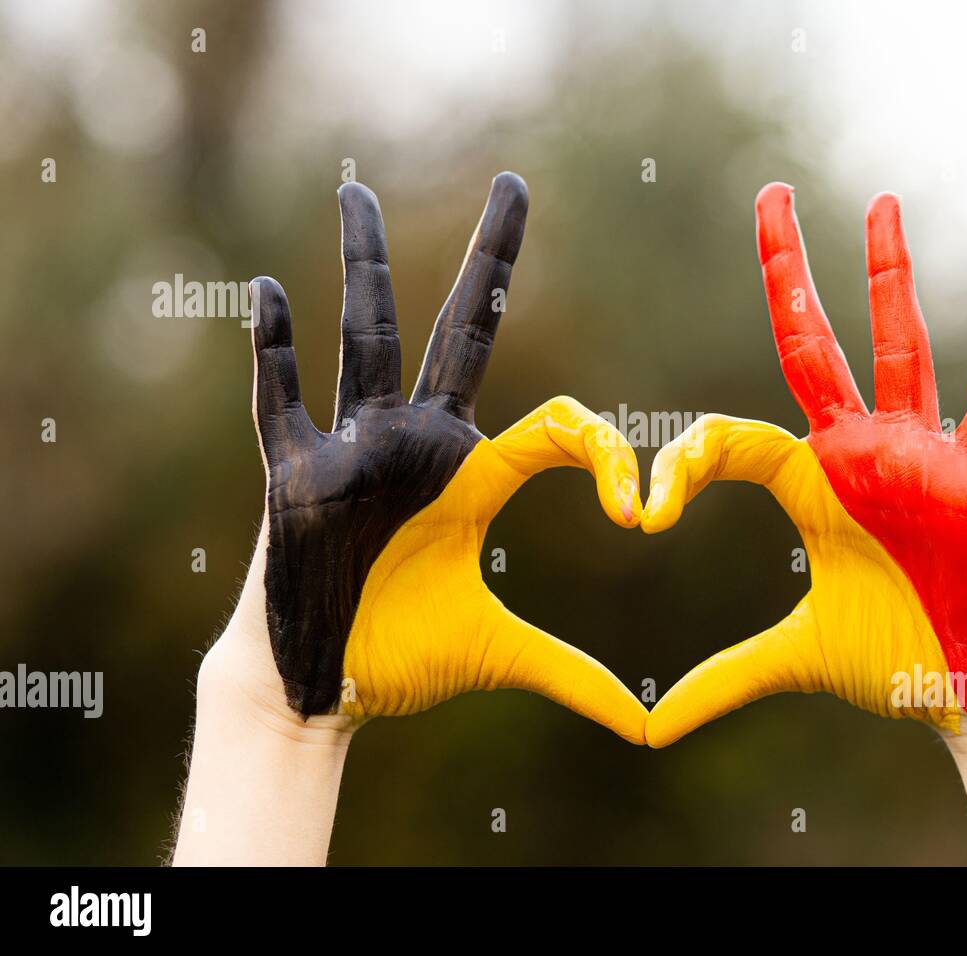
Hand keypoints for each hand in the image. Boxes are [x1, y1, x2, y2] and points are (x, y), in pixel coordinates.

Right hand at [207, 174, 645, 743]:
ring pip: (363, 339)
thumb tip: (642, 725)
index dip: (603, 454)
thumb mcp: (499, 654)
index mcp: (473, 475)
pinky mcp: (293, 475)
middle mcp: (418, 444)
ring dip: (362, 265)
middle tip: (516, 181)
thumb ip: (570, 673)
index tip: (642, 511)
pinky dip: (272, 351)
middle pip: (458, 332)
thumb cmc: (403, 653)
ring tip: (356, 190)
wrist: (323, 683)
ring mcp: (354, 450)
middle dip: (489, 257)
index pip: (554, 425)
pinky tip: (270, 290)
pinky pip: (278, 402)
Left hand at [642, 183, 966, 745]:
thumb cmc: (885, 656)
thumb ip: (724, 678)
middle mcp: (861, 452)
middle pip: (817, 343)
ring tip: (879, 202)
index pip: (733, 438)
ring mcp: (922, 455)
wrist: (964, 683)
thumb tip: (651, 726)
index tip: (644, 511)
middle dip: (791, 271)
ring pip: (902, 348)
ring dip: (889, 276)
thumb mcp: (792, 658)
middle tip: (771, 194)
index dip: (685, 463)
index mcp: (810, 482)